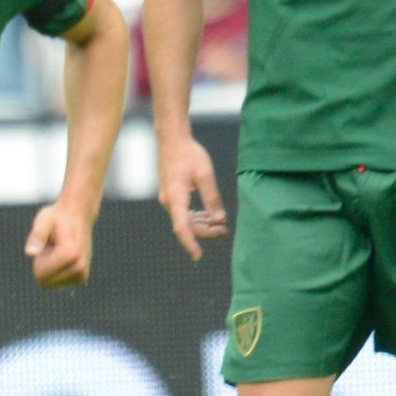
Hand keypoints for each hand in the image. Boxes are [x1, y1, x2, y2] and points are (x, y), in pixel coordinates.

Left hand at [26, 197, 93, 287]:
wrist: (78, 216)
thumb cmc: (56, 218)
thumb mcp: (43, 221)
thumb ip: (36, 237)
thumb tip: (30, 253)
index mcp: (70, 254)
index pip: (40, 275)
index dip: (37, 260)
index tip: (47, 245)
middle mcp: (80, 267)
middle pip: (44, 282)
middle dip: (43, 266)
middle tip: (52, 247)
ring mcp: (82, 274)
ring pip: (50, 284)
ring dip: (49, 268)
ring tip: (58, 250)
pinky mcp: (82, 278)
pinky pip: (57, 283)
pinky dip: (56, 271)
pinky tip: (63, 256)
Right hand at [156, 131, 227, 258]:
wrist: (172, 139)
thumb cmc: (188, 154)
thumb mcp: (204, 175)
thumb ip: (212, 198)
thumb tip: (220, 219)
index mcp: (176, 198)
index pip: (182, 228)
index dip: (190, 244)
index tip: (198, 257)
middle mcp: (169, 202)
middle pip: (187, 226)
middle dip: (206, 231)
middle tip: (225, 230)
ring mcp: (170, 199)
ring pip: (186, 220)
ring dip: (203, 224)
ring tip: (222, 224)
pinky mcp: (173, 195)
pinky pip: (184, 212)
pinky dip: (197, 217)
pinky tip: (210, 215)